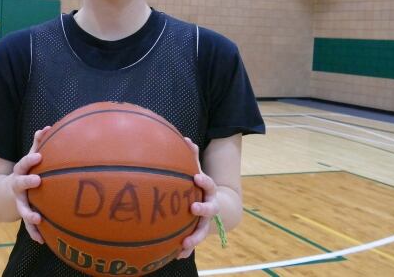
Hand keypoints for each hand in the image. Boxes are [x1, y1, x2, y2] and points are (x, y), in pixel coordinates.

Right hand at [10, 126, 50, 243]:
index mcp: (19, 173)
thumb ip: (37, 145)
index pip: (23, 164)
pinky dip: (35, 233)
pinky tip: (42, 241)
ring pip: (22, 208)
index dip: (30, 159)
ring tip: (37, 219)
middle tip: (37, 181)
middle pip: (20, 184)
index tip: (39, 156)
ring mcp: (19, 202)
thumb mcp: (28, 159)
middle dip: (27, 182)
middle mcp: (17, 188)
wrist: (4, 194)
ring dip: (29, 214)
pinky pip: (28, 226)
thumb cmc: (25, 172)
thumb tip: (47, 127)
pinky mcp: (23, 215)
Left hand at [177, 138, 219, 258]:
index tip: (196, 177)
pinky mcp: (199, 234)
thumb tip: (185, 138)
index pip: (209, 184)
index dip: (204, 181)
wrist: (218, 208)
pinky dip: (185, 250)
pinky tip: (176, 255)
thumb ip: (192, 157)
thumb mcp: (198, 171)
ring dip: (194, 238)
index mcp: (209, 192)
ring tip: (185, 243)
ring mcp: (206, 223)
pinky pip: (192, 243)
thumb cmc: (199, 187)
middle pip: (210, 210)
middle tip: (193, 208)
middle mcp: (210, 208)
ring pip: (202, 231)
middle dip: (202, 209)